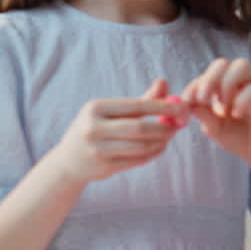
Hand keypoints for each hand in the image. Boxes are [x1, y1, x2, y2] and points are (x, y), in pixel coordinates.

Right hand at [50, 79, 186, 183]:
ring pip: (141, 147)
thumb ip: (140, 99)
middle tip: (179, 125)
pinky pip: (138, 160)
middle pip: (140, 128)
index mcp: (95, 108)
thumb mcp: (111, 111)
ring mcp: (97, 149)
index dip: (163, 107)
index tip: (182, 108)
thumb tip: (164, 83)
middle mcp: (93, 128)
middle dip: (165, 127)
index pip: (136, 105)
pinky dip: (153, 153)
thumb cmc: (96, 129)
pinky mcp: (104, 167)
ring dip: (161, 142)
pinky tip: (159, 147)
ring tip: (169, 136)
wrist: (68, 161)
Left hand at [181, 58, 250, 161]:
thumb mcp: (213, 128)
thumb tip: (186, 103)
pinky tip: (235, 115)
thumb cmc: (235, 137)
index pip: (206, 74)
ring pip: (242, 66)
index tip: (186, 100)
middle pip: (223, 63)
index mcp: (223, 86)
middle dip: (209, 78)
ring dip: (226, 82)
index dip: (195, 84)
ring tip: (221, 104)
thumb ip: (202, 114)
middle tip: (202, 99)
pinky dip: (242, 100)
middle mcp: (239, 82)